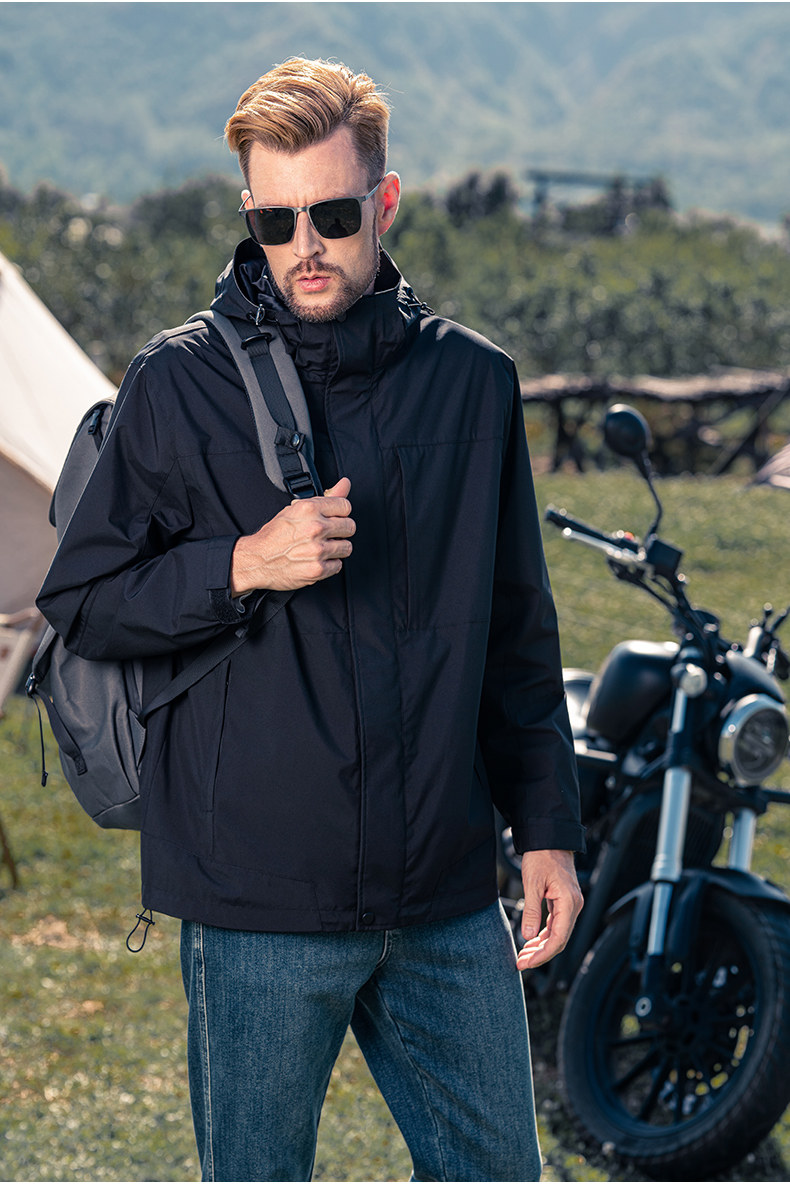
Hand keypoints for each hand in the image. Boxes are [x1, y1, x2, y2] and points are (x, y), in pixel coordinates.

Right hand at [230, 478, 354, 593]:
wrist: (258, 560)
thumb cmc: (275, 535)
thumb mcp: (296, 509)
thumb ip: (325, 498)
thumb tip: (345, 483)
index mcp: (309, 509)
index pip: (345, 506)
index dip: (339, 513)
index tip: (333, 518)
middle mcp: (315, 528)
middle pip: (350, 527)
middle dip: (340, 531)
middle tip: (326, 535)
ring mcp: (317, 550)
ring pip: (346, 547)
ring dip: (336, 549)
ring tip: (320, 548)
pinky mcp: (318, 569)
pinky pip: (338, 565)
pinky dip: (329, 565)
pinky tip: (316, 560)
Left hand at [516, 848, 582, 971]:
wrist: (549, 838)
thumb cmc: (542, 856)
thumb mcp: (532, 884)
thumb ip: (532, 911)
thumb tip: (528, 936)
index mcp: (569, 902)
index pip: (559, 939)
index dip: (543, 954)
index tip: (527, 962)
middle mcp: (574, 905)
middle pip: (560, 940)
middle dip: (540, 954)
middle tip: (521, 963)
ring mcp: (570, 904)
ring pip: (558, 933)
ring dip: (541, 946)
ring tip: (523, 955)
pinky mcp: (564, 901)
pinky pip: (556, 924)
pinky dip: (544, 934)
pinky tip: (531, 940)